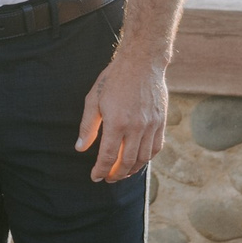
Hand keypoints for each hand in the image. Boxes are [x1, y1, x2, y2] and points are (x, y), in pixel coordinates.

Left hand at [78, 45, 167, 182]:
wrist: (141, 63)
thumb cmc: (114, 79)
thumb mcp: (93, 100)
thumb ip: (87, 126)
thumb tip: (80, 147)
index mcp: (117, 123)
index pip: (108, 156)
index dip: (101, 170)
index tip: (95, 177)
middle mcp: (136, 128)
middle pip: (127, 162)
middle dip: (116, 175)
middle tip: (108, 179)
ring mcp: (151, 126)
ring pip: (143, 158)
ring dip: (131, 170)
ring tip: (121, 173)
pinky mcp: (161, 122)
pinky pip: (156, 147)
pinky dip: (146, 159)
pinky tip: (138, 161)